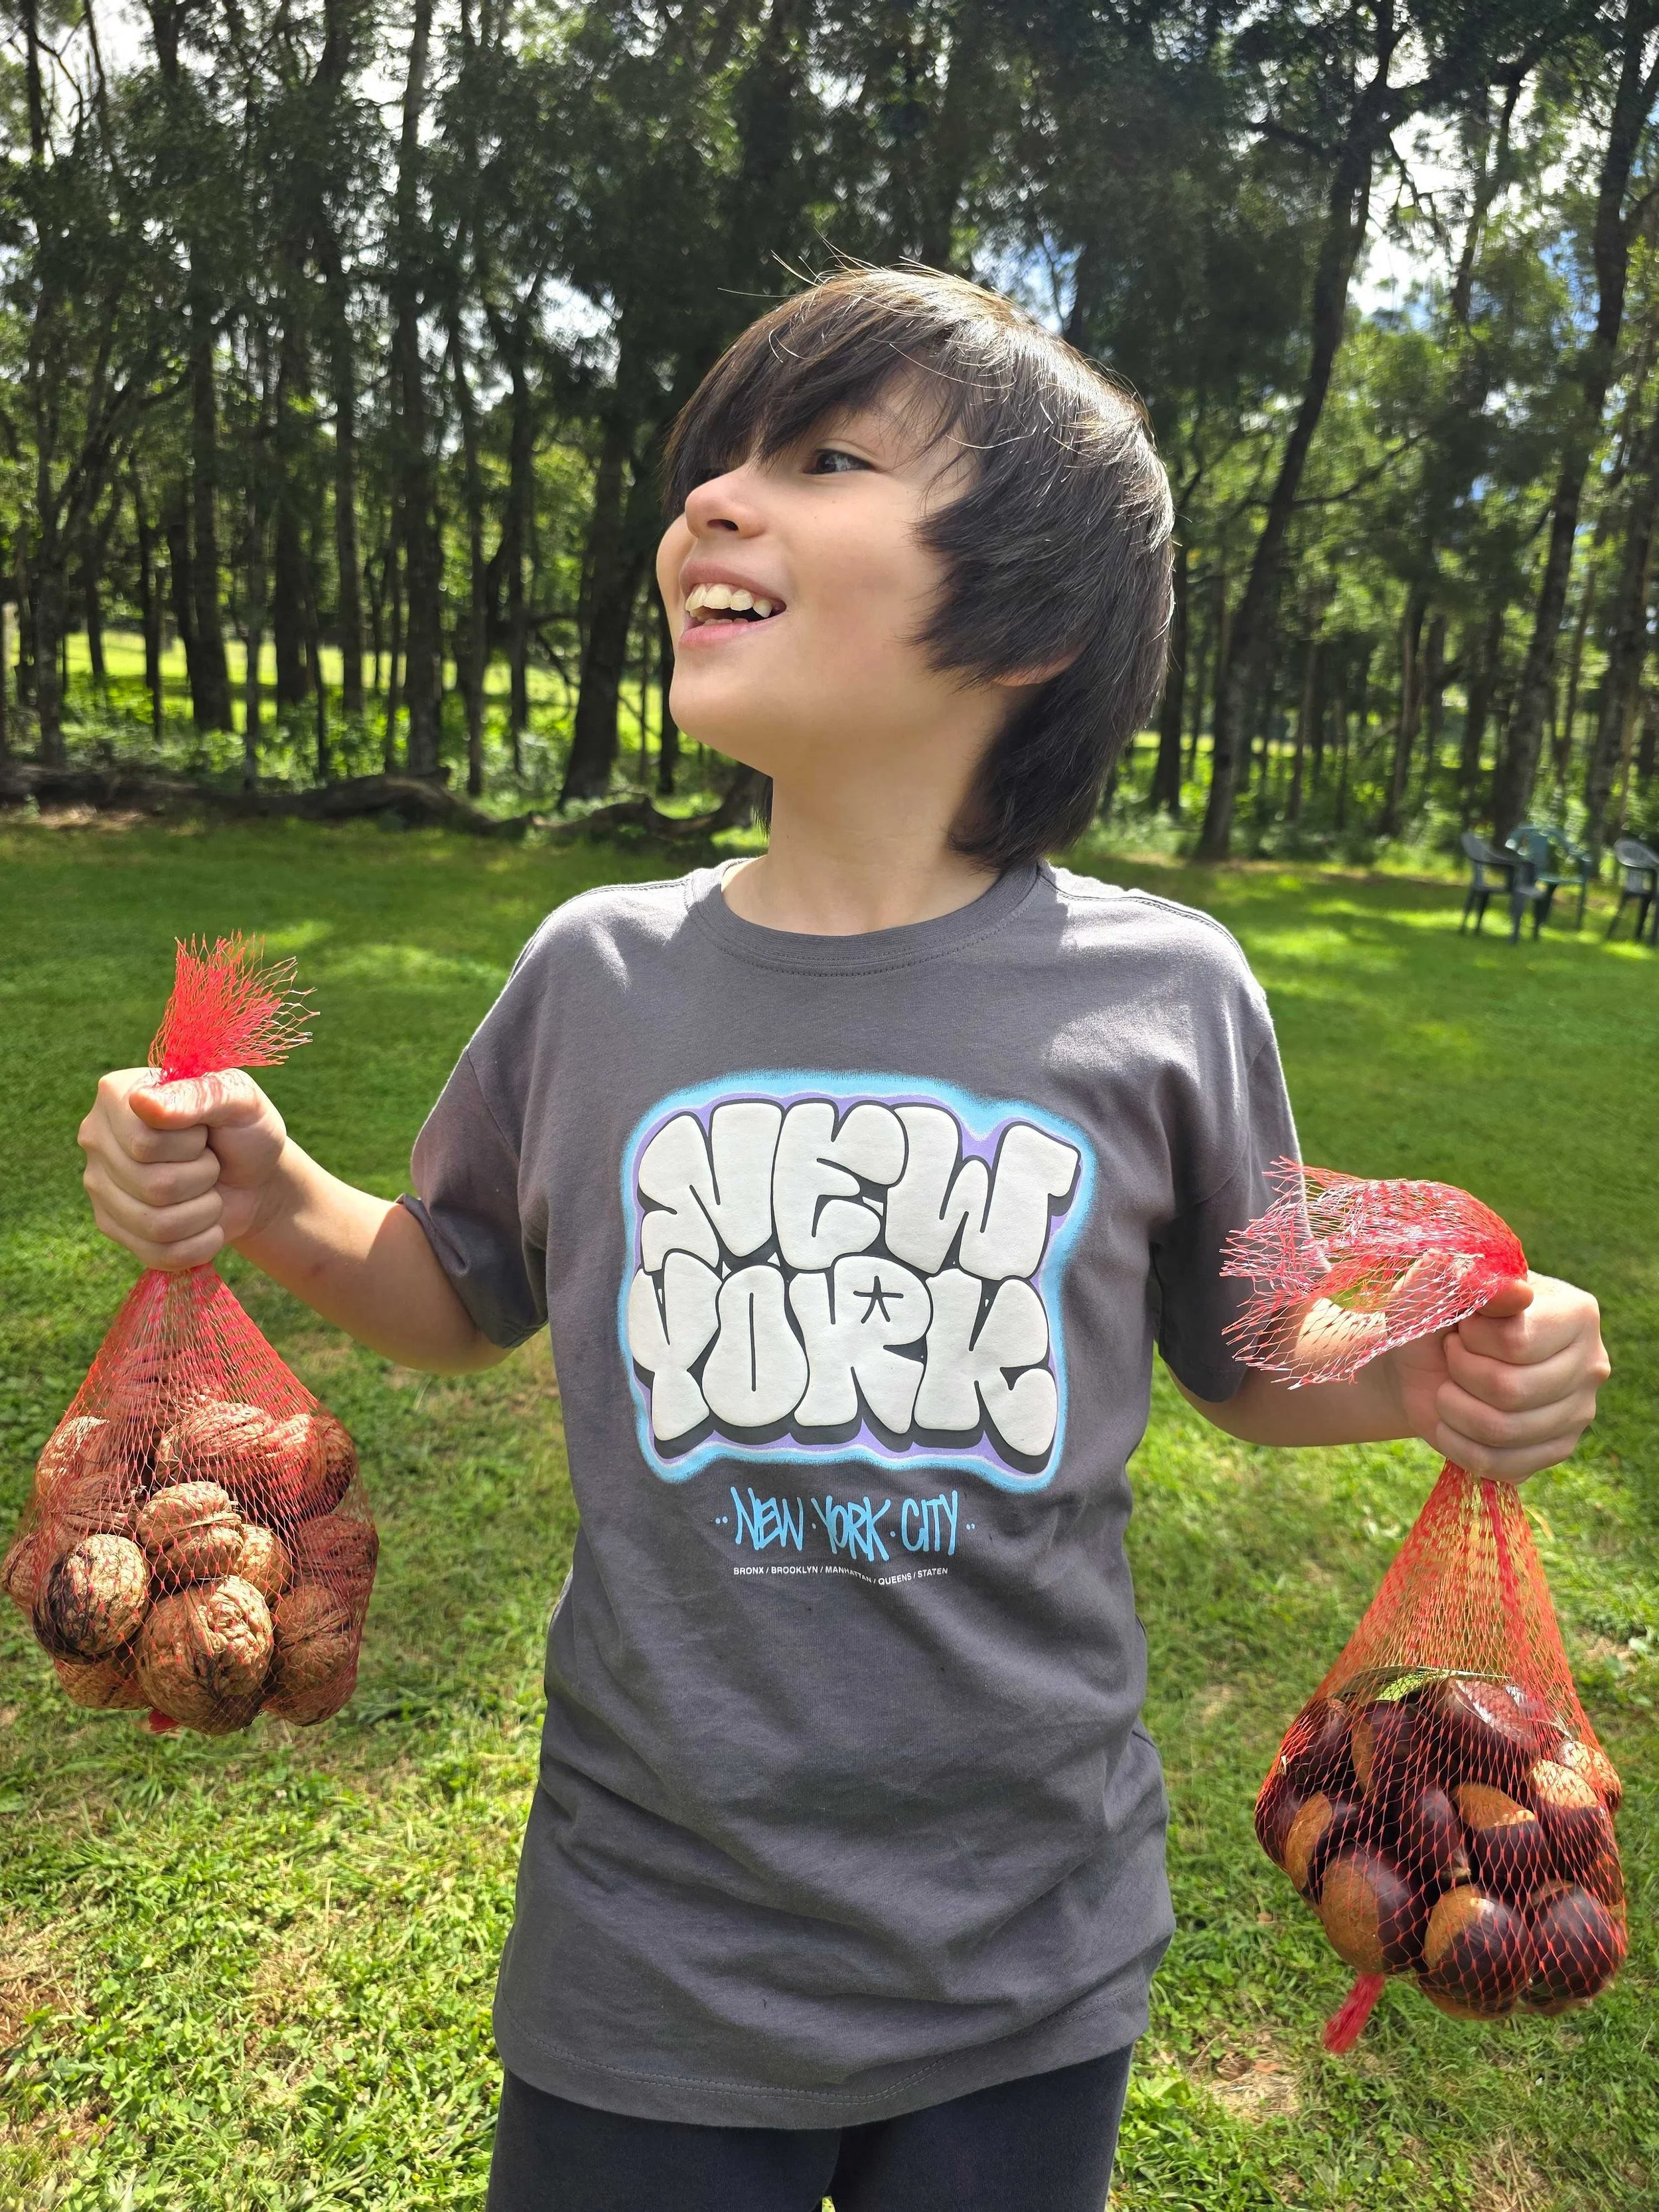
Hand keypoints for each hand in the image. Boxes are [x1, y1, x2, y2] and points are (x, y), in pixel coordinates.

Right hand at [78, 1067, 289, 1270]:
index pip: (144, 1143)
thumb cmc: (244, 1130)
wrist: (256, 1178)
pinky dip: (200, 1243)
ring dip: (204, 1211)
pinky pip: (158, 1253)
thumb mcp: (238, 1099)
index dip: (191, 1146)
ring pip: (156, 1224)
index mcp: (118, 1094)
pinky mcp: (112, 1226)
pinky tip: (205, 1222)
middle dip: (203, 1178)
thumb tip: (143, 1102)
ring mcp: (99, 1185)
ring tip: (208, 1188)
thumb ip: (198, 1094)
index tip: (204, 1131)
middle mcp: (96, 1138)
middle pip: (152, 1186)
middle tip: (210, 1161)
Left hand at [1387, 1273, 1609, 1483]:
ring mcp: (1577, 1413)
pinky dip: (1457, 1444)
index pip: (1517, 1342)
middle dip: (1460, 1372)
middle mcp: (1591, 1363)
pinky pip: (1499, 1464)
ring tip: (1450, 1385)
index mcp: (1576, 1312)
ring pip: (1502, 1430)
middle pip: (1511, 1390)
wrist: (1421, 1359)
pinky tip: (1450, 1421)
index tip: (1462, 1325)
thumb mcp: (1442, 1281)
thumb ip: (1475, 1278)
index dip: (1472, 1337)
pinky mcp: (1553, 1451)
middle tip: (1452, 1354)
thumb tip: (1518, 1293)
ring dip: (1453, 1408)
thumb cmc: (1437, 1311)